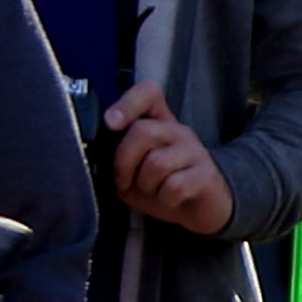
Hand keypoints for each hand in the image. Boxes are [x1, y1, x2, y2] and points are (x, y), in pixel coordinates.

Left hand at [101, 83, 229, 235]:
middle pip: (143, 131)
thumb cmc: (159, 186)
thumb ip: (114, 156)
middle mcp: (178, 131)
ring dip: (146, 185)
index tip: (111, 124)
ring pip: (157, 162)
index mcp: (158, 123)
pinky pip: (175, 186)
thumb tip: (94, 155)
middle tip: (122, 181)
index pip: (148, 93)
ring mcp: (195, 151)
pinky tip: (169, 200)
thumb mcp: (131, 170)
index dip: (127, 103)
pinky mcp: (207, 174)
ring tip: (152, 191)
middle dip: (123, 162)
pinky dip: (164, 199)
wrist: (199, 209)